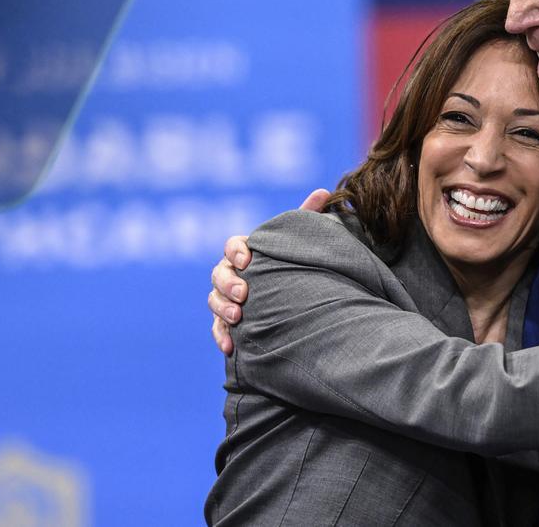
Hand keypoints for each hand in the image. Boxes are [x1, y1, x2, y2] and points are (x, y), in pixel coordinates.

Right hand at [210, 188, 331, 354]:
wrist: (296, 298)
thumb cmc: (296, 263)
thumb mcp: (302, 241)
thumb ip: (308, 216)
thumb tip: (324, 191)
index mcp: (247, 251)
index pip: (233, 245)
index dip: (237, 250)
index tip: (248, 259)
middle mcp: (233, 273)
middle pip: (219, 274)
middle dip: (228, 283)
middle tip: (244, 293)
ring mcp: (227, 297)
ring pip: (214, 300)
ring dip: (223, 308)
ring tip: (238, 317)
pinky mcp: (228, 322)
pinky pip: (217, 329)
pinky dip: (221, 336)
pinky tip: (230, 346)